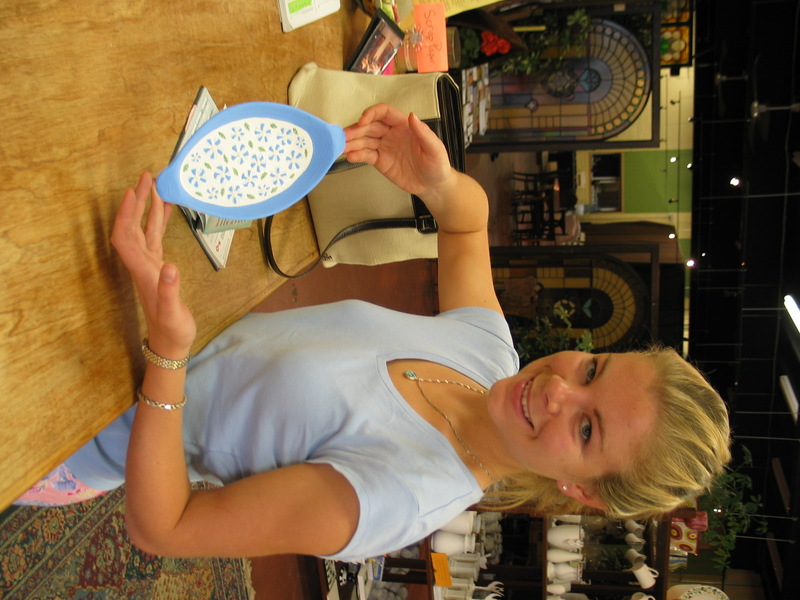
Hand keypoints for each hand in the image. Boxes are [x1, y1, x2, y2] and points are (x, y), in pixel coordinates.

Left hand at [111, 172, 196, 357]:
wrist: (170, 342)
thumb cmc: (172, 328)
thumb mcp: (173, 312)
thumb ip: (170, 290)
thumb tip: (170, 266)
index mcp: (142, 271)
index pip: (126, 236)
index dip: (126, 214)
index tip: (133, 192)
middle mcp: (142, 264)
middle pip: (133, 227)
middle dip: (137, 201)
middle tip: (147, 177)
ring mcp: (149, 265)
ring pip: (144, 230)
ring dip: (147, 207)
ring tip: (156, 185)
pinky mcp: (158, 267)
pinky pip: (156, 237)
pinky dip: (159, 220)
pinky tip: (166, 209)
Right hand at [343, 104, 455, 199]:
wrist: (433, 186)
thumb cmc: (437, 165)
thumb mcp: (435, 148)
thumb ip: (423, 133)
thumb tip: (412, 116)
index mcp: (404, 125)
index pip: (384, 113)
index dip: (372, 114)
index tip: (363, 120)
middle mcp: (391, 133)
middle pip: (369, 126)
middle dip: (356, 129)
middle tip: (344, 135)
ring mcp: (384, 147)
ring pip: (364, 140)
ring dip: (352, 142)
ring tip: (341, 146)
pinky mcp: (380, 161)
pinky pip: (366, 155)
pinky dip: (356, 155)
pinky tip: (350, 156)